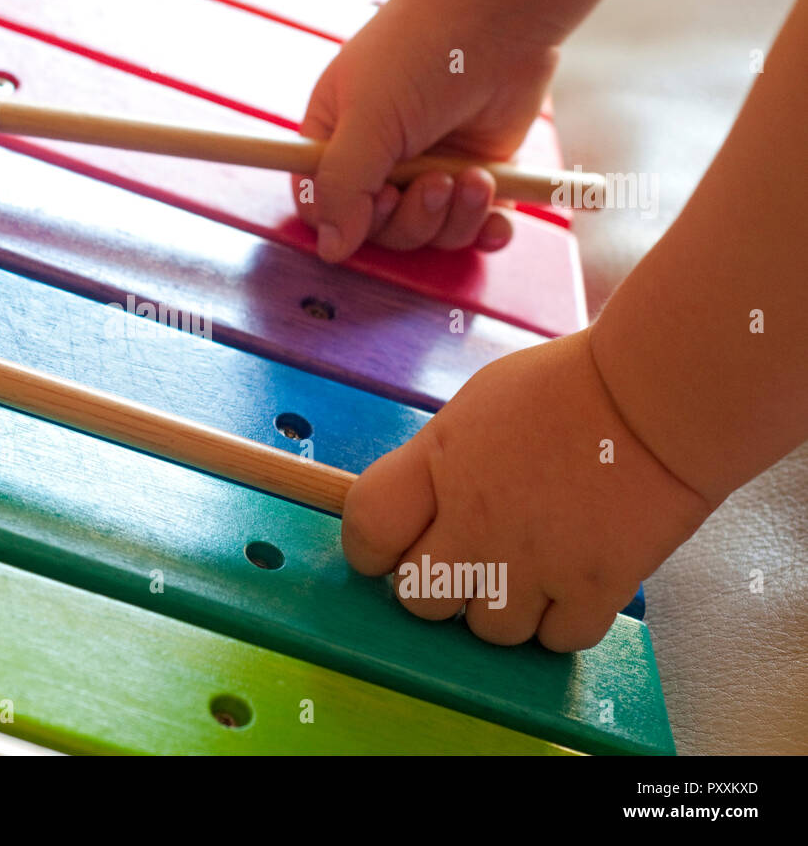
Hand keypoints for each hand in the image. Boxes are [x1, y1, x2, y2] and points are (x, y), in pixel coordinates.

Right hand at [295, 0, 559, 261]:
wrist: (501, 13)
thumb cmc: (421, 51)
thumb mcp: (366, 119)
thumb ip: (343, 187)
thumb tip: (331, 249)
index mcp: (335, 138)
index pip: (322, 206)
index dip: (348, 220)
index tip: (379, 199)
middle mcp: (379, 158)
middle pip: (380, 230)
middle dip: (413, 218)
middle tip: (437, 183)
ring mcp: (428, 167)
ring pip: (429, 233)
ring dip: (453, 218)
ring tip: (474, 178)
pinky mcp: (475, 172)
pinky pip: (473, 225)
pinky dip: (486, 226)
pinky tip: (496, 215)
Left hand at [341, 330, 713, 650]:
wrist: (661, 395)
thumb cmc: (567, 388)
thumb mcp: (474, 408)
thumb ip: (435, 466)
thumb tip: (414, 515)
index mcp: (438, 465)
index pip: (367, 530)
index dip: (371, 550)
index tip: (389, 551)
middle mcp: (477, 522)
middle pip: (419, 599)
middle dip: (438, 586)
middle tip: (471, 558)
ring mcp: (535, 562)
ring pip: (488, 632)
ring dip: (503, 609)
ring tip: (530, 566)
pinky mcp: (595, 589)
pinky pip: (555, 641)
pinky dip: (561, 622)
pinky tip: (572, 581)